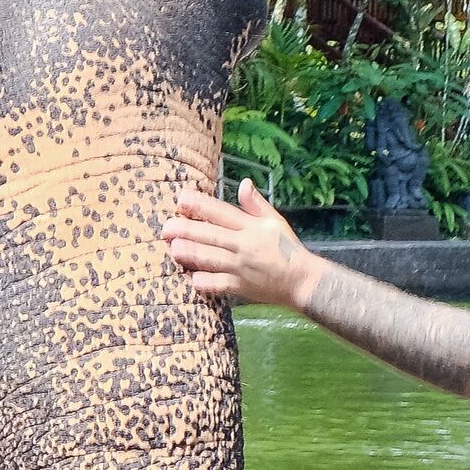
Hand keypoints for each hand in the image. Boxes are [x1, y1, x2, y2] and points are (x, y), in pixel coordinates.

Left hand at [162, 179, 320, 307]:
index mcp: (251, 227)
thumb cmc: (287, 248)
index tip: (181, 199)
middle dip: (186, 230)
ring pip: (209, 258)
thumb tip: (243, 183)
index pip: (222, 212)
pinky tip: (189, 277)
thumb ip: (255, 204)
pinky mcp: (239, 286)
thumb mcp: (275, 222)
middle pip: (210, 235)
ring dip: (189, 253)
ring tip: (173, 248)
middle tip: (166, 228)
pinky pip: (217, 284)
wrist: (303, 281)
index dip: (200, 205)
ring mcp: (240, 267)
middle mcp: (244, 245)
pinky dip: (203, 281)